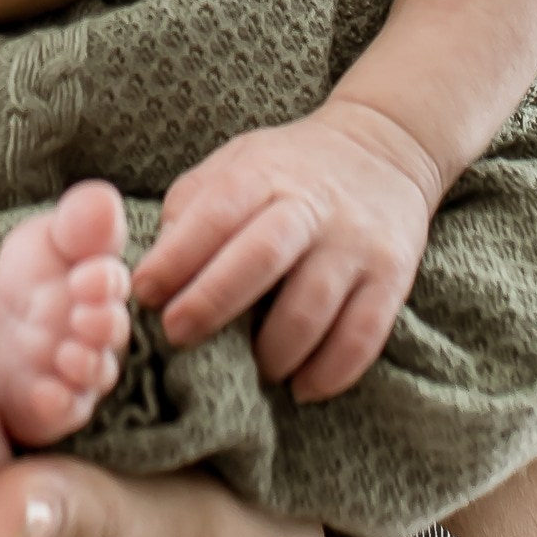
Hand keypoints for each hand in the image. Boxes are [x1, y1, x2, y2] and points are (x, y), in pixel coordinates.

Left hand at [131, 100, 439, 400]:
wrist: (384, 150)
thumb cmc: (288, 170)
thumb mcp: (237, 164)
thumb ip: (193, 207)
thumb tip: (155, 271)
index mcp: (264, 173)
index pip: (217, 210)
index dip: (177, 254)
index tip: (144, 292)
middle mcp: (313, 205)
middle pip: (262, 255)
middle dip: (213, 301)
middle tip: (179, 335)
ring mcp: (355, 241)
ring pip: (312, 304)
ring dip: (274, 350)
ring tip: (252, 369)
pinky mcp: (392, 276)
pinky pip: (363, 334)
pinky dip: (329, 370)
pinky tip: (302, 386)